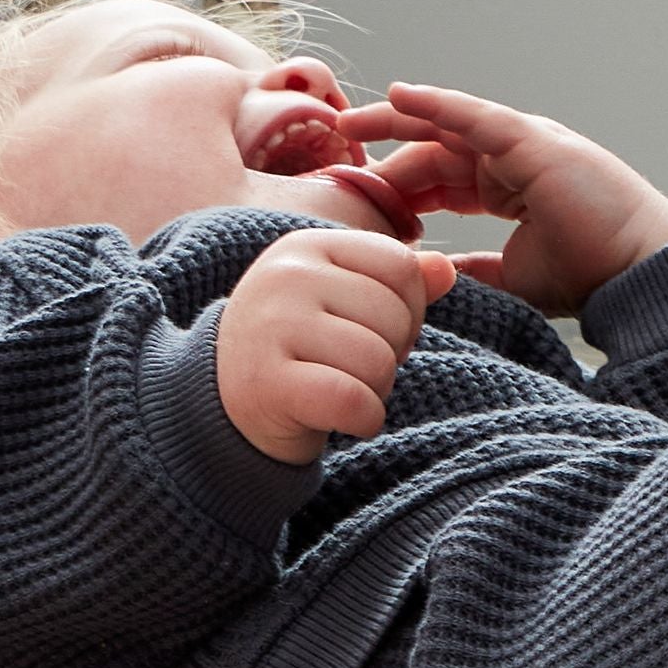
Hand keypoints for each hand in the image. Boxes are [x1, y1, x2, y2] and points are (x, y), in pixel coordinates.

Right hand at [215, 225, 454, 463]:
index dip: (408, 310)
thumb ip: (396, 283)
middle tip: (350, 367)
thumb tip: (445, 269)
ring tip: (340, 388)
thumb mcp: (342, 302)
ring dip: (376, 391)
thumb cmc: (296, 348)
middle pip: (394, 316)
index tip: (371, 331)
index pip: (401, 267)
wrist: (222, 404)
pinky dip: (364, 420)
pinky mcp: (267, 382)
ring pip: (378, 362)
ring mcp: (272, 327)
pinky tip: (342, 418)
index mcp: (307, 246)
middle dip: (391, 354)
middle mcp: (285, 276)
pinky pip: (354, 402)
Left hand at [335, 82, 667, 319]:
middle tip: (337, 151)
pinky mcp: (532, 141)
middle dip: (386, 150)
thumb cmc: (589, 275)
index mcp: (510, 189)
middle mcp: (514, 160)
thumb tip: (430, 273)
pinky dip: (435, 104)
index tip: (357, 198)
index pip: (440, 180)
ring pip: (447, 125)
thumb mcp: (511, 275)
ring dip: (396, 117)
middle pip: (435, 148)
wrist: (637, 275)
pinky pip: (474, 116)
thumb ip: (472, 267)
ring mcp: (524, 146)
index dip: (398, 186)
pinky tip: (397, 96)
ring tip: (349, 119)